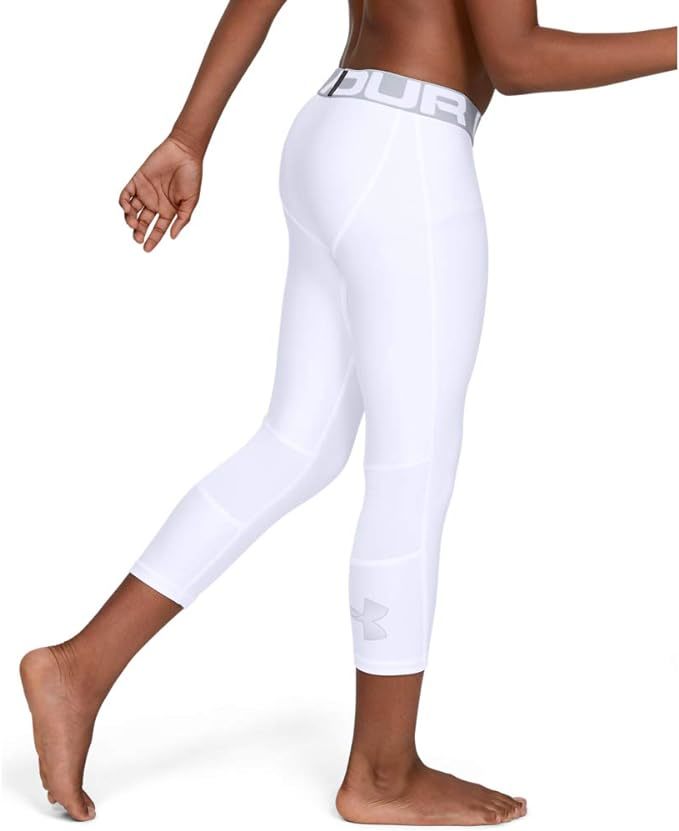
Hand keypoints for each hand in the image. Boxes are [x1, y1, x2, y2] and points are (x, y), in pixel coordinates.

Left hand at [119, 136, 202, 252]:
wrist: (184, 152)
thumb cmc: (191, 176)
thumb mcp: (191, 202)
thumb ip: (182, 219)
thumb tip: (172, 236)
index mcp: (169, 210)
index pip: (158, 229)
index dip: (153, 240)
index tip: (147, 249)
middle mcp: (156, 203)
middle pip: (143, 222)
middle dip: (139, 232)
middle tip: (138, 239)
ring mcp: (145, 192)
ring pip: (132, 211)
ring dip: (130, 219)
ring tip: (134, 224)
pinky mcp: (137, 180)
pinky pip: (126, 194)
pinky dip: (123, 203)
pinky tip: (128, 209)